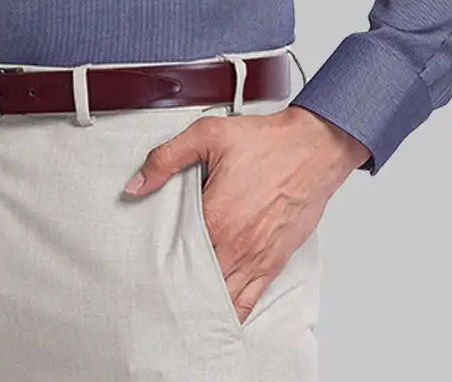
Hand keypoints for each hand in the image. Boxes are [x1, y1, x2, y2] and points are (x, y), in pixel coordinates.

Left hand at [122, 103, 370, 323]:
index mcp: (216, 218)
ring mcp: (256, 259)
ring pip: (221, 299)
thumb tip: (137, 184)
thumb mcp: (209, 135)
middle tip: (155, 293)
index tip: (142, 268)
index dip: (157, 263)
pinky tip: (217, 316)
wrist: (314, 148)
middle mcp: (235, 246)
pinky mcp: (274, 262)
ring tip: (181, 310)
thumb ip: (167, 158)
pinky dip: (232, 313)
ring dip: (201, 305)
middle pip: (196, 284)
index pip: (175, 256)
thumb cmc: (268, 143)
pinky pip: (249, 301)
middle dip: (176, 289)